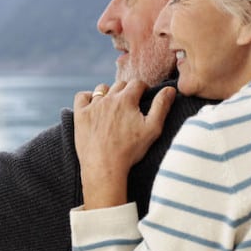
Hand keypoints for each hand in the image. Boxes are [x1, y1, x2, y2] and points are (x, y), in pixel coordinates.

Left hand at [73, 80, 175, 209]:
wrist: (104, 166)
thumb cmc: (130, 150)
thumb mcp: (152, 129)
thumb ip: (161, 106)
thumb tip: (170, 89)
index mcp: (126, 99)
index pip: (137, 83)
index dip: (143, 89)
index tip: (144, 96)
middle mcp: (108, 98)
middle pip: (120, 85)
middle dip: (127, 91)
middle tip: (130, 104)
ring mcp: (92, 106)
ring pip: (101, 89)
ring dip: (109, 93)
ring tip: (113, 106)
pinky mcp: (80, 115)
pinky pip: (81, 97)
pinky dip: (87, 97)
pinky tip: (93, 106)